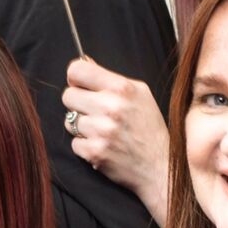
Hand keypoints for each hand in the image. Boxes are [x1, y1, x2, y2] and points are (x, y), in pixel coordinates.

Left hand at [61, 59, 169, 227]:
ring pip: (69, 120)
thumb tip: (85, 61)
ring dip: (82, 126)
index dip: (75, 78)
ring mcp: (102, 131)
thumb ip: (110, 79)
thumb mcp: (139, 94)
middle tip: (94, 112)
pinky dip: (85, 145)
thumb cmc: (149, 129)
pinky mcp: (94, 152)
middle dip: (77, 104)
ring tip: (102, 131)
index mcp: (122, 88)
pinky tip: (102, 145)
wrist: (159, 166)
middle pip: (68, 95)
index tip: (81, 86)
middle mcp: (111, 107)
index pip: (77, 70)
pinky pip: (74, 142)